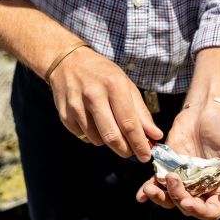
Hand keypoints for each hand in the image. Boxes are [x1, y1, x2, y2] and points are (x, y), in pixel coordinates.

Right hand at [49, 47, 162, 161]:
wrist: (68, 63)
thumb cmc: (103, 74)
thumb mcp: (126, 85)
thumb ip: (141, 112)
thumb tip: (155, 135)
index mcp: (114, 86)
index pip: (129, 124)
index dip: (139, 144)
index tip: (146, 156)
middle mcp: (93, 95)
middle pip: (112, 136)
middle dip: (125, 150)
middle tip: (132, 153)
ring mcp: (76, 106)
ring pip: (97, 140)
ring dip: (108, 141)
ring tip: (110, 126)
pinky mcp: (65, 115)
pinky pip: (84, 137)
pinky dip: (93, 136)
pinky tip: (94, 122)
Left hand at [136, 104, 219, 219]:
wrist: (206, 110)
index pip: (212, 211)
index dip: (201, 212)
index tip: (190, 203)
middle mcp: (201, 188)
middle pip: (187, 207)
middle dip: (178, 199)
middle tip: (172, 179)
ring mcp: (183, 180)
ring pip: (169, 200)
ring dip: (159, 198)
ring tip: (150, 188)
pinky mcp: (168, 168)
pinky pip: (157, 184)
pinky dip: (148, 190)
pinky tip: (141, 193)